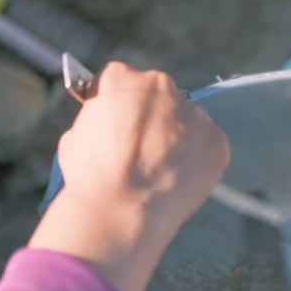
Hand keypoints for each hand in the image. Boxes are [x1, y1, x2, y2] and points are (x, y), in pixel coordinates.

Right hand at [30, 62, 229, 290]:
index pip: (122, 81)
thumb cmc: (89, 179)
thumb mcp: (75, 139)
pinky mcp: (216, 140)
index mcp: (121, 78)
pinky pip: (207, 146)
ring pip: (186, 121)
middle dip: (152, 119)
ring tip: (159, 173)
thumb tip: (107, 129)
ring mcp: (193, 112)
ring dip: (177, 139)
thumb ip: (97, 123)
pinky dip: (197, 162)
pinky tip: (177, 182)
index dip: (119, 107)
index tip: (118, 125)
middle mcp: (161, 85)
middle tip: (142, 152)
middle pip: (159, 96)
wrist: (120, 212)